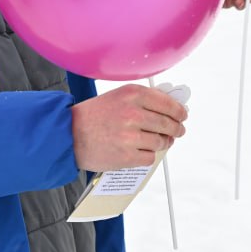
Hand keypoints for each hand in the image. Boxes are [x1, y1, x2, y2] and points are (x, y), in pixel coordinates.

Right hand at [70, 84, 188, 170]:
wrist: (67, 135)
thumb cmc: (92, 116)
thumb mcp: (117, 97)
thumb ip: (142, 99)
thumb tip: (169, 104)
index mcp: (132, 95)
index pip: (167, 102)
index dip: (179, 110)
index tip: (183, 115)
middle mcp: (133, 113)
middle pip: (168, 123)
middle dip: (177, 129)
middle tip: (178, 131)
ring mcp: (130, 136)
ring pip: (162, 141)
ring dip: (163, 143)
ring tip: (158, 141)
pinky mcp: (126, 156)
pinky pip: (150, 157)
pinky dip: (148, 155)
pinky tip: (141, 151)